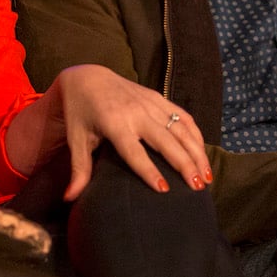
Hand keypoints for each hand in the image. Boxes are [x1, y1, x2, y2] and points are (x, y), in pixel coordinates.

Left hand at [43, 64, 212, 200]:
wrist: (88, 77)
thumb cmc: (80, 113)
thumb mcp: (76, 140)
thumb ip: (78, 169)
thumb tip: (69, 198)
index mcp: (114, 123)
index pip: (134, 151)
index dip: (149, 170)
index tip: (164, 189)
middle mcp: (136, 112)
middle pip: (166, 141)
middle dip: (184, 164)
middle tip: (197, 187)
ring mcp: (150, 103)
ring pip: (180, 129)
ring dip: (196, 152)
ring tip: (206, 177)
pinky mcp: (159, 97)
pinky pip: (183, 116)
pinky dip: (196, 135)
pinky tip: (203, 154)